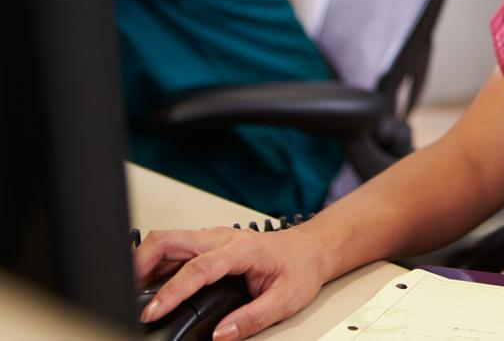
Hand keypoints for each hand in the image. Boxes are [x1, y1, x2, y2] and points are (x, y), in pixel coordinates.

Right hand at [134, 225, 333, 339]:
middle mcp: (222, 238)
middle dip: (141, 264)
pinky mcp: (208, 243)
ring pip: (167, 239)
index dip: (172, 291)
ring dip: (144, 261)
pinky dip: (155, 262)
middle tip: (126, 295)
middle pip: (169, 240)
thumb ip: (252, 318)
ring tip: (132, 293)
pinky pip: (174, 247)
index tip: (153, 312)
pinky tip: (150, 284)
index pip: (198, 268)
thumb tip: (221, 335)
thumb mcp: (285, 300)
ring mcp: (213, 238)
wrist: (312, 249)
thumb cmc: (300, 268)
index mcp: (241, 250)